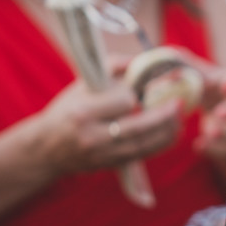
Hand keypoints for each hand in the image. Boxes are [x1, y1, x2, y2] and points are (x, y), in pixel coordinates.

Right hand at [32, 79, 181, 176]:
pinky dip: (159, 145)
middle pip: (139, 127)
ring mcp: (101, 155)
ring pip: (144, 144)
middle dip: (163, 115)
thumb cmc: (66, 110)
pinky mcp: (109, 166)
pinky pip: (141, 156)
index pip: (123, 102)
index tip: (144, 89)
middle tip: (179, 103)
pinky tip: (171, 134)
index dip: (138, 94)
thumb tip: (141, 59)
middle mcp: (92, 136)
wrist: (46, 148)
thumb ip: (112, 67)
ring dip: (166, 132)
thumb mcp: (82, 84)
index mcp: (83, 112)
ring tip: (179, 119)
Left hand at [195, 63, 225, 159]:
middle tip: (220, 112)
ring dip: (224, 132)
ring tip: (211, 131)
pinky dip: (211, 148)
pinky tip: (199, 145)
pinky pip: (222, 149)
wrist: (225, 119)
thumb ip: (190, 67)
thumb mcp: (207, 77)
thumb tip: (170, 53)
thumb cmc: (214, 91)